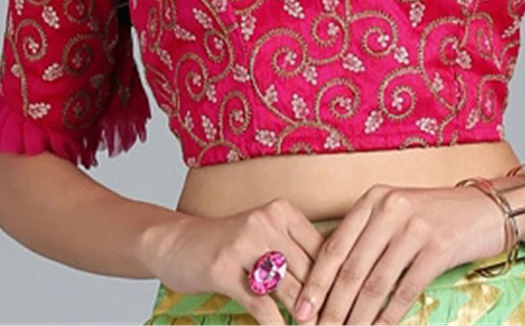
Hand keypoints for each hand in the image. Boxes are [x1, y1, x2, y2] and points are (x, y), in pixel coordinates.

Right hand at [138, 197, 327, 325]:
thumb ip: (296, 253)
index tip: (348, 309)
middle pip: (308, 271)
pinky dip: (275, 325)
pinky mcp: (223, 267)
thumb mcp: (265, 238)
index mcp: (282, 211)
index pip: (323, 250)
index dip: (337, 283)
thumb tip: (336, 283)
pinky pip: (259, 303)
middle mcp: (265, 221)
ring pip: (288, 288)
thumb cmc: (229, 245)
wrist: (176, 242)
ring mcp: (243, 242)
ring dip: (304, 319)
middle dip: (322, 305)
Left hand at [291, 183, 505, 325]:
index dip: (315, 283)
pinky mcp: (438, 248)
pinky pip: (405, 292)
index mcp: (373, 199)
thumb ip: (365, 235)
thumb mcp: (395, 212)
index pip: (335, 246)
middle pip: (351, 270)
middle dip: (331, 308)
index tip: (300, 312)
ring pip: (375, 285)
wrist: (485, 210)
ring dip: (357, 319)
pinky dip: (388, 319)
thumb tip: (327, 280)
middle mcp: (390, 208)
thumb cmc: (434, 215)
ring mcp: (414, 227)